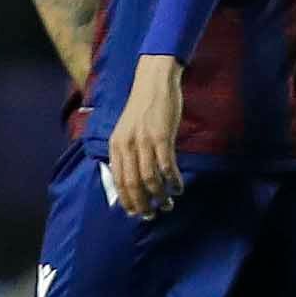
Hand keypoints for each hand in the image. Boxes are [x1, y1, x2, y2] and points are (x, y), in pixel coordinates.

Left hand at [107, 55, 185, 218]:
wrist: (154, 81)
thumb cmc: (144, 107)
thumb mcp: (128, 130)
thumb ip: (128, 152)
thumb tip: (134, 179)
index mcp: (116, 145)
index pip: (118, 180)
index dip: (126, 200)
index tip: (135, 212)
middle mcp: (127, 145)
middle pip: (132, 184)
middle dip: (142, 204)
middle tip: (152, 215)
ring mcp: (144, 141)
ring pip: (150, 178)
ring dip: (159, 196)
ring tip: (168, 204)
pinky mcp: (161, 136)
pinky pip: (166, 166)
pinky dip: (173, 181)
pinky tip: (178, 188)